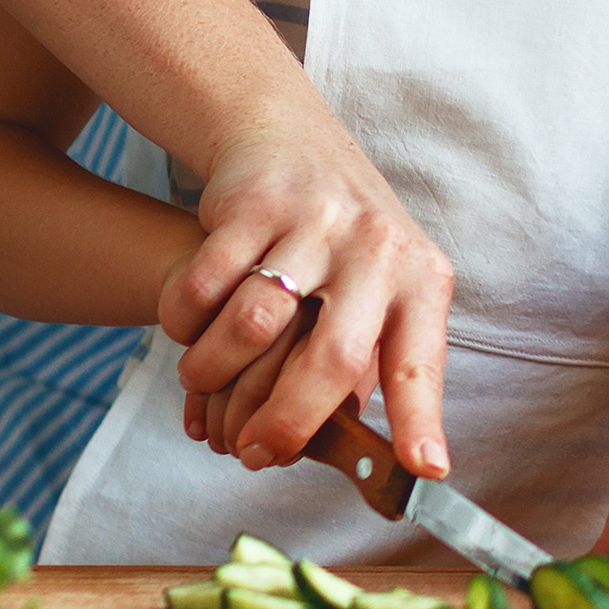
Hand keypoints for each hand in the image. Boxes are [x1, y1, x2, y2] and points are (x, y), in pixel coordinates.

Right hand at [157, 109, 455, 479]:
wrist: (287, 137)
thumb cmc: (338, 238)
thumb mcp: (379, 286)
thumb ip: (369, 358)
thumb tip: (351, 454)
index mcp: (419, 279)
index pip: (420, 362)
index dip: (421, 420)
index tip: (424, 471)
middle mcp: (378, 249)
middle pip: (330, 362)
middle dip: (285, 424)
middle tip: (252, 453)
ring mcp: (317, 223)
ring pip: (253, 327)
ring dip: (213, 371)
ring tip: (202, 379)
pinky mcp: (256, 205)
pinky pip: (204, 290)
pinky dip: (184, 323)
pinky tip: (189, 325)